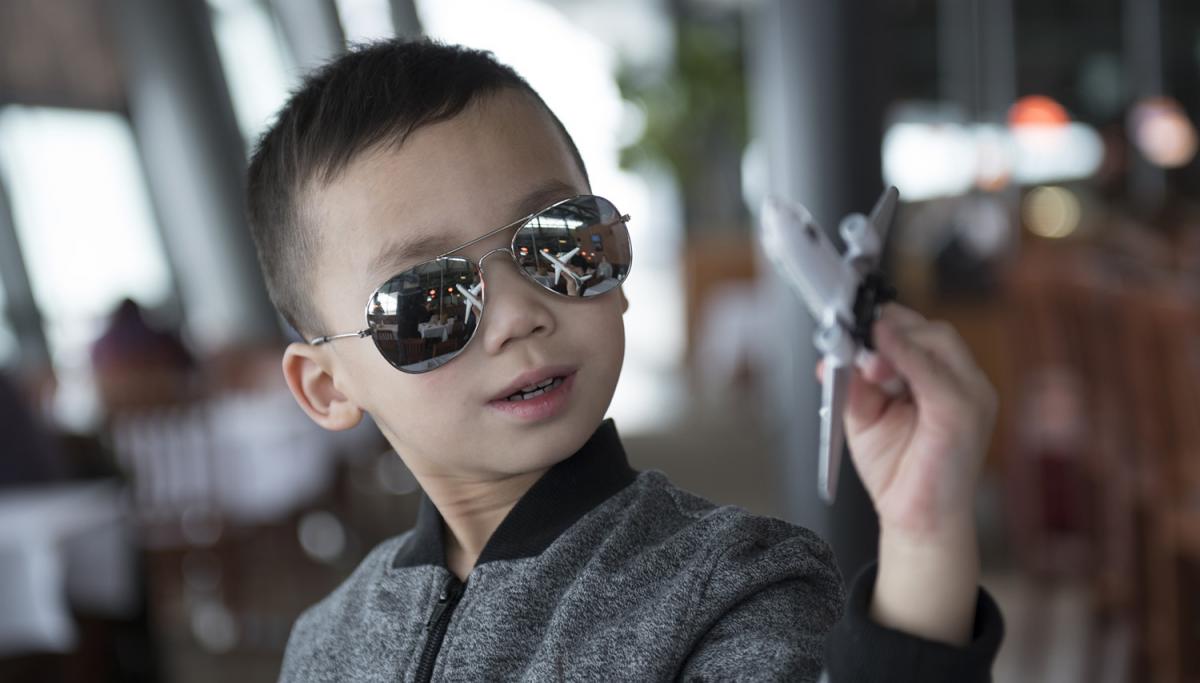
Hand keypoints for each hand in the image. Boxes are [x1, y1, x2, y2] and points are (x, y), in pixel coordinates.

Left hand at [817, 303, 996, 539]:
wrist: (918, 521)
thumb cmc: (897, 470)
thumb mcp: (864, 416)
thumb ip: (854, 383)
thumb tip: (833, 358)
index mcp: (944, 379)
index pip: (920, 332)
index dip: (885, 323)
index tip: (850, 325)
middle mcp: (965, 383)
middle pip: (932, 330)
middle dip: (888, 329)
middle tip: (853, 343)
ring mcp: (972, 396)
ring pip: (937, 341)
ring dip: (893, 341)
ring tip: (863, 360)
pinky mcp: (965, 413)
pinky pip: (936, 374)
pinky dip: (905, 358)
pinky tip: (877, 358)